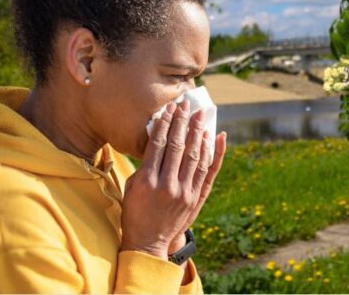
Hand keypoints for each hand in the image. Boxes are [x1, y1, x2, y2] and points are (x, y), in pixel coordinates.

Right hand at [120, 100, 226, 259]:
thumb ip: (144, 165)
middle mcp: (167, 185)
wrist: (149, 244)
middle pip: (178, 146)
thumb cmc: (135, 212)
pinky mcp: (195, 198)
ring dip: (198, 132)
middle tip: (186, 105)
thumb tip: (158, 140)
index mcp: (146, 181)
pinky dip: (214, 153)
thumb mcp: (131, 187)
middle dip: (182, 122)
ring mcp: (184, 192)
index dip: (165, 124)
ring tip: (200, 115)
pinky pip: (207, 171)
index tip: (169, 109)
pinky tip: (216, 137)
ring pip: (195, 155)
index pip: (158, 144)